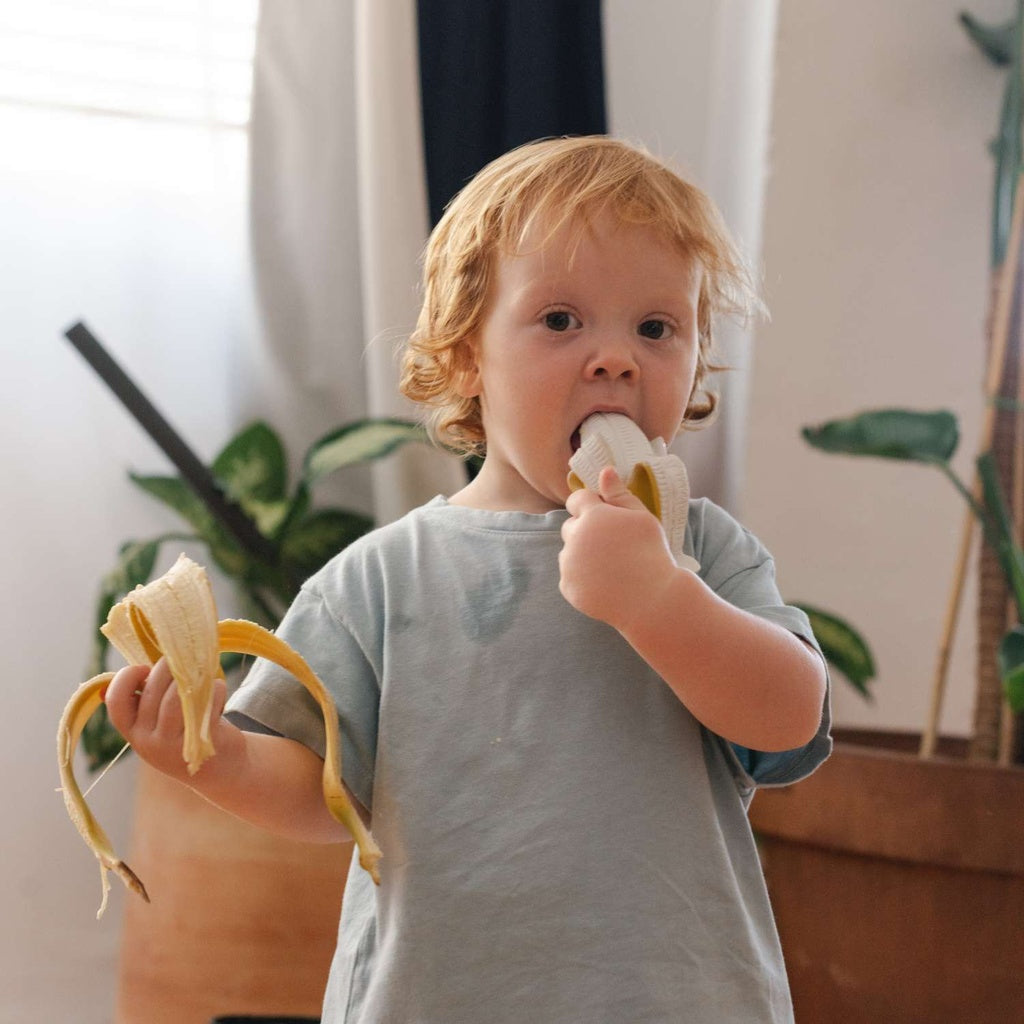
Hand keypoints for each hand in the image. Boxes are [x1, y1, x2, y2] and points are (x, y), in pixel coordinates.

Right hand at [104, 658, 238, 781]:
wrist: (219, 768)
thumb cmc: (185, 732)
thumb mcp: (157, 721)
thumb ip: (147, 697)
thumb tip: (137, 665)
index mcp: (133, 731)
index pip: (116, 701)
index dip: (126, 677)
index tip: (145, 668)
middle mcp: (147, 741)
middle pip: (152, 692)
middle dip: (167, 667)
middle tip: (182, 661)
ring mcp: (173, 744)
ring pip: (177, 697)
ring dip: (192, 676)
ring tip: (202, 674)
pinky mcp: (200, 742)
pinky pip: (206, 703)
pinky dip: (215, 688)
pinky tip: (217, 689)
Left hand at [559, 466, 677, 629]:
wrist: (652, 599)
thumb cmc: (652, 553)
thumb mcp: (642, 518)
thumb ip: (619, 494)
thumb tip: (604, 471)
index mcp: (592, 516)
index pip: (577, 499)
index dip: (590, 505)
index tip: (604, 515)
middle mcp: (574, 538)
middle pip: (570, 526)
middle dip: (585, 531)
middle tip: (612, 545)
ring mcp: (568, 565)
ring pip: (569, 553)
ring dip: (582, 555)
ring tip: (610, 566)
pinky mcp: (568, 587)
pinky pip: (570, 576)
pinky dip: (582, 578)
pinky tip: (605, 583)